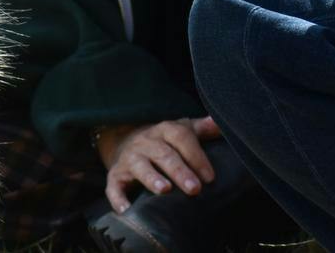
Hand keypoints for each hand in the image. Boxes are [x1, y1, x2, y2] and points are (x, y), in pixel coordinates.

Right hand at [97, 117, 222, 213]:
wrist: (125, 140)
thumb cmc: (164, 141)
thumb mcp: (182, 130)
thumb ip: (203, 129)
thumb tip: (220, 123)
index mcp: (165, 130)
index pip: (181, 137)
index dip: (195, 156)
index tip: (209, 176)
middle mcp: (146, 142)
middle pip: (163, 154)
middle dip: (179, 171)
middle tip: (195, 188)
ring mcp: (130, 158)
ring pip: (139, 166)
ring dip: (151, 177)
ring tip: (164, 190)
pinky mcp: (116, 175)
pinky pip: (114, 186)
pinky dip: (118, 197)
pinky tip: (127, 210)